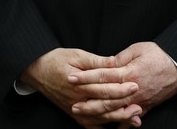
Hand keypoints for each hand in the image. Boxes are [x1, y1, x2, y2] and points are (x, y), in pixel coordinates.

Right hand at [20, 48, 141, 126]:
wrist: (36, 70)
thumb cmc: (55, 60)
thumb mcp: (75, 55)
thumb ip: (95, 61)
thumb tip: (114, 62)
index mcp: (78, 84)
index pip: (103, 88)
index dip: (120, 88)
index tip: (135, 85)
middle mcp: (77, 100)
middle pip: (104, 105)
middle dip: (124, 104)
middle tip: (140, 101)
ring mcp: (75, 110)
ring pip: (100, 118)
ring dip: (119, 118)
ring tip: (135, 116)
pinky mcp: (74, 115)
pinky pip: (91, 126)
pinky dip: (105, 127)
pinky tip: (118, 127)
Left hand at [74, 41, 176, 120]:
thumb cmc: (158, 55)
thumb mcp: (137, 49)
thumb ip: (119, 58)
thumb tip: (104, 64)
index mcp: (128, 72)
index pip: (102, 75)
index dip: (85, 77)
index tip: (71, 78)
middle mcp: (132, 89)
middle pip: (106, 97)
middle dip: (88, 101)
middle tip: (72, 104)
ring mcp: (139, 100)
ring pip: (115, 110)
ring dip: (98, 113)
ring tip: (84, 114)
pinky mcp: (146, 106)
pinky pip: (130, 118)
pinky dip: (120, 124)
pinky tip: (108, 127)